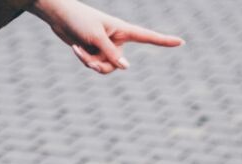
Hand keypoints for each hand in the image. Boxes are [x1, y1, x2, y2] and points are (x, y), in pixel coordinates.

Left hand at [28, 0, 182, 74]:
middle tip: (85, 51)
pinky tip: (75, 48)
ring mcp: (107, 48)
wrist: (60, 17)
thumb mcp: (95, 37)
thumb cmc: (79, 21)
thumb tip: (126, 68)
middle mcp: (117, 40)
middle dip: (100, 63)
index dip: (164, 41)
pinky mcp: (96, 52)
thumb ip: (111, 54)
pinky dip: (84, 60)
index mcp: (122, 30)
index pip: (148, 37)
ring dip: (90, 63)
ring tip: (78, 49)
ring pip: (105, 69)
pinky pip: (94, 66)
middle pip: (117, 64)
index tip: (181, 42)